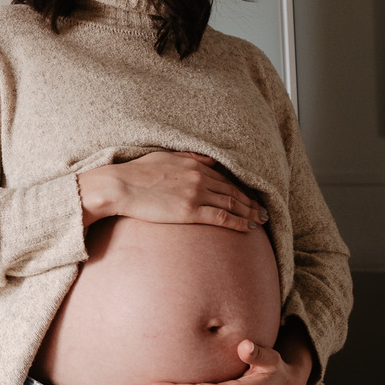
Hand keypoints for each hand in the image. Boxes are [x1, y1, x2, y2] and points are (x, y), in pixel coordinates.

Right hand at [77, 151, 266, 231]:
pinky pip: (221, 217)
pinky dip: (238, 222)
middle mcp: (199, 178)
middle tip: (264, 212)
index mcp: (194, 164)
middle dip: (250, 202)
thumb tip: (209, 162)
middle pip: (233, 191)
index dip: (240, 189)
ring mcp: (196, 194)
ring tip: (260, 221)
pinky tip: (247, 227)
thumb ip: (189, 158)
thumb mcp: (164, 157)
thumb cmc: (136, 172)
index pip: (224, 179)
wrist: (120, 186)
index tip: (250, 197)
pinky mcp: (189, 211)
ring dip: (249, 213)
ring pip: (231, 204)